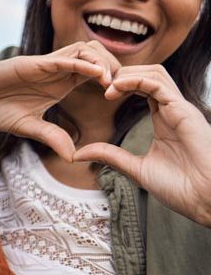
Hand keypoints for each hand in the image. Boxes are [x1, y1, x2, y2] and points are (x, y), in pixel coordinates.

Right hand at [0, 41, 120, 160]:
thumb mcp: (27, 128)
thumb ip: (50, 136)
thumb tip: (73, 156)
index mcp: (58, 85)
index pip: (94, 74)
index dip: (113, 81)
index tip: (124, 98)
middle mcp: (55, 71)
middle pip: (96, 56)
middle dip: (115, 68)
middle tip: (123, 89)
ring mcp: (43, 66)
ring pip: (83, 50)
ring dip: (101, 62)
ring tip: (109, 83)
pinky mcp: (31, 64)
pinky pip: (61, 58)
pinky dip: (80, 63)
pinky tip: (93, 73)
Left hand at [73, 64, 210, 225]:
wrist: (206, 201)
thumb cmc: (180, 188)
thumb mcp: (136, 169)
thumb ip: (109, 156)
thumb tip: (78, 154)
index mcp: (164, 119)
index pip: (142, 87)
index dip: (120, 84)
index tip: (100, 94)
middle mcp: (173, 109)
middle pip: (148, 73)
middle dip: (121, 73)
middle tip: (99, 84)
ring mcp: (180, 109)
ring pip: (154, 72)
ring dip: (127, 74)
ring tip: (106, 87)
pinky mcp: (184, 112)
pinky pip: (158, 84)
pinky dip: (135, 80)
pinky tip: (116, 89)